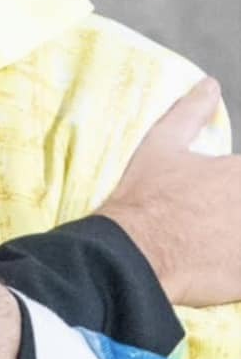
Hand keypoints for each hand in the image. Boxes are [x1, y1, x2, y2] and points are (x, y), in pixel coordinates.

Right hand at [98, 77, 240, 306]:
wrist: (128, 252)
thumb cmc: (143, 198)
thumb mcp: (161, 146)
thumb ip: (190, 113)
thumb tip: (207, 84)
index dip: (233, 193)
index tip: (217, 205)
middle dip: (235, 217)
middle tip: (214, 229)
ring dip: (234, 244)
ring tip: (216, 248)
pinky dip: (235, 274)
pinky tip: (218, 271)